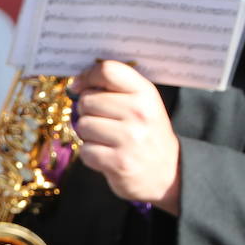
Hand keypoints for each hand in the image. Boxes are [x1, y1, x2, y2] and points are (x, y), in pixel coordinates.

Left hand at [71, 60, 181, 213]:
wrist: (169, 173)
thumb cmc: (147, 134)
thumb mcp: (142, 104)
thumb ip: (116, 88)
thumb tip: (76, 83)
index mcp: (145, 93)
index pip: (108, 70)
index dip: (87, 76)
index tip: (80, 86)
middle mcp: (139, 112)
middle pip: (88, 100)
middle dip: (87, 111)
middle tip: (103, 122)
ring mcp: (130, 138)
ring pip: (83, 125)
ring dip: (88, 135)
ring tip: (107, 139)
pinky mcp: (119, 162)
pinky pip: (86, 150)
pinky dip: (91, 155)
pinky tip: (107, 155)